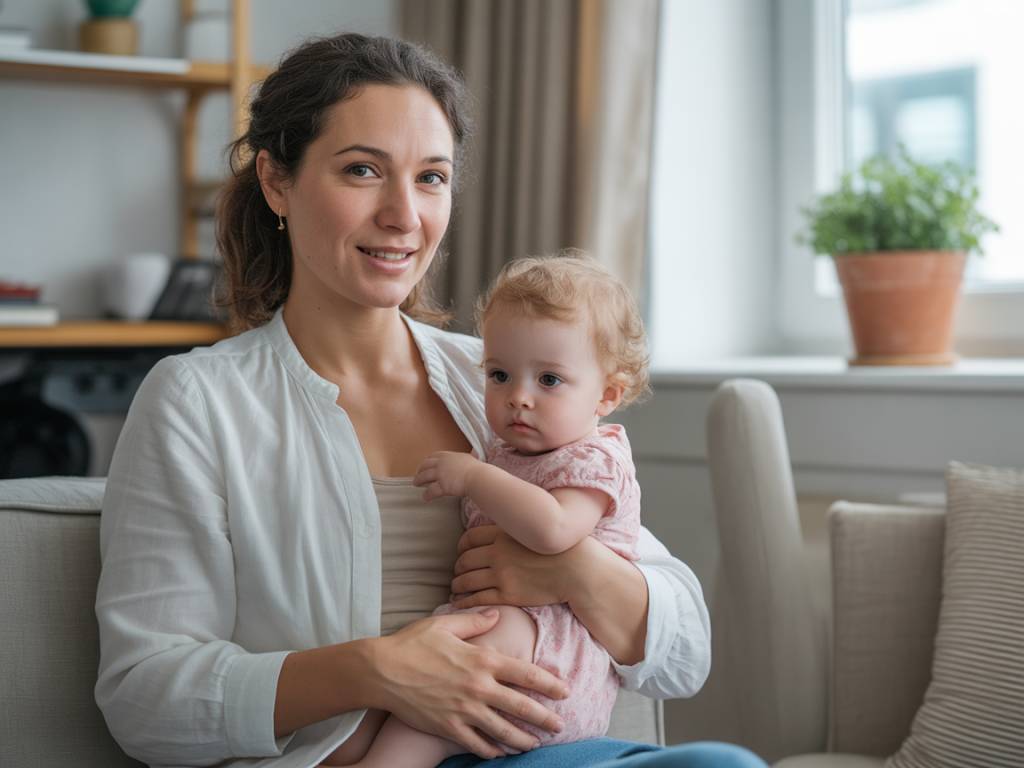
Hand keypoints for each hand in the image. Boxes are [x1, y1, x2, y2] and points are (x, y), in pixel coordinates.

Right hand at [367, 610, 567, 758]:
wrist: (381, 670)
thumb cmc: (412, 643)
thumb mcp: (445, 624)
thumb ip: (476, 620)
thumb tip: (497, 614)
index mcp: (482, 659)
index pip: (526, 673)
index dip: (550, 684)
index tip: (565, 691)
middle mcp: (478, 687)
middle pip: (521, 706)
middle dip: (545, 718)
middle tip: (560, 725)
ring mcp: (464, 710)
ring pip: (503, 731)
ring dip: (523, 739)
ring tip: (535, 743)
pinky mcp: (448, 727)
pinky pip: (477, 743)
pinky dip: (492, 750)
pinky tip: (501, 753)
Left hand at [413, 451, 481, 500]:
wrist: (478, 477)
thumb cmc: (477, 469)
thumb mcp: (471, 458)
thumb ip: (469, 456)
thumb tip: (474, 452)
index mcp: (449, 456)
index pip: (434, 456)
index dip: (427, 460)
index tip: (425, 464)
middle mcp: (442, 463)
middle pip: (425, 465)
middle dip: (420, 470)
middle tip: (418, 475)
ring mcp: (440, 474)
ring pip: (424, 477)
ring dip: (419, 480)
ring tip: (416, 484)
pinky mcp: (442, 486)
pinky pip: (431, 491)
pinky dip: (427, 495)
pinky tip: (425, 498)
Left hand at [452, 526, 649, 664]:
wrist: (578, 570)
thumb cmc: (563, 549)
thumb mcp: (535, 531)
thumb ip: (516, 531)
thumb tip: (505, 531)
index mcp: (504, 533)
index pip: (469, 538)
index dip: (461, 547)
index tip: (461, 553)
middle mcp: (498, 553)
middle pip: (464, 560)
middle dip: (457, 569)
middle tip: (457, 574)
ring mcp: (502, 574)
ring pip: (467, 581)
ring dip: (457, 586)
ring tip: (456, 590)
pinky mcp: (508, 595)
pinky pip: (477, 599)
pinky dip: (464, 603)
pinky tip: (459, 605)